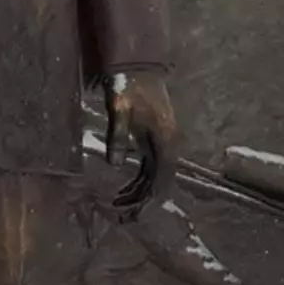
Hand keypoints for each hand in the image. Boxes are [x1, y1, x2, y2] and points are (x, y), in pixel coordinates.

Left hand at [105, 70, 178, 217]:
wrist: (137, 66)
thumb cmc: (128, 85)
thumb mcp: (119, 109)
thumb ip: (117, 136)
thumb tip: (115, 165)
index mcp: (165, 140)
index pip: (163, 179)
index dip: (150, 200)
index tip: (136, 215)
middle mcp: (168, 145)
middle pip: (160, 183)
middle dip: (144, 203)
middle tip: (124, 219)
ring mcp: (162, 143)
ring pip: (155, 178)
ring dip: (139, 194)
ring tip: (118, 207)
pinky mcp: (153, 140)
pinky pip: (149, 169)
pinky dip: (138, 182)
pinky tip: (124, 192)